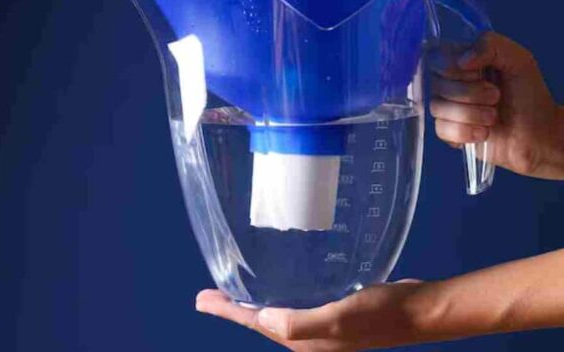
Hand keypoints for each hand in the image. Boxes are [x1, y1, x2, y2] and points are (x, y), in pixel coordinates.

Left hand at [195, 280, 444, 351]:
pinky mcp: (335, 309)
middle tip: (208, 294)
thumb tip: (262, 321)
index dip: (226, 311)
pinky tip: (280, 281)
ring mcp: (322, 324)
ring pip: (278, 312)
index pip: (255, 324)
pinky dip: (280, 293)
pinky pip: (297, 302)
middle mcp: (308, 337)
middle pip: (261, 320)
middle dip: (233, 307)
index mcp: (303, 341)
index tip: (200, 299)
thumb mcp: (338, 319)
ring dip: (254, 301)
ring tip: (235, 290)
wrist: (420, 311)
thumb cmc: (380, 314)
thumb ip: (300, 323)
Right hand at [428, 32, 563, 178]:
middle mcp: (450, 84)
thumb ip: (491, 45)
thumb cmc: (529, 95)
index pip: (435, 57)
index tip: (479, 73)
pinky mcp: (448, 133)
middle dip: (470, 93)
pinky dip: (466, 132)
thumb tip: (462, 61)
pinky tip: (484, 132)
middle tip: (495, 96)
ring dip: (472, 114)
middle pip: (435, 84)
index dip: (453, 67)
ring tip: (493, 117)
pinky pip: (442, 129)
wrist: (539, 133)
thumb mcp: (518, 59)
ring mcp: (447, 109)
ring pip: (437, 108)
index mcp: (462, 62)